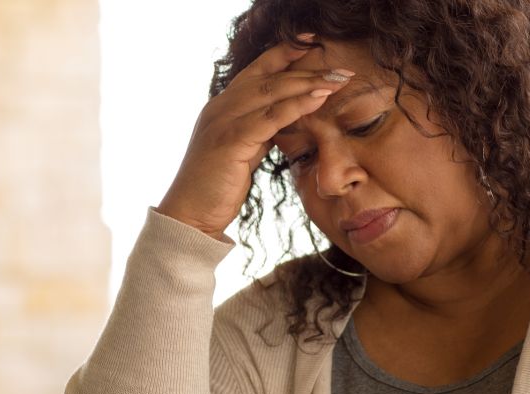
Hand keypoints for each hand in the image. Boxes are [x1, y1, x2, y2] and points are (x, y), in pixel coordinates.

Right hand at [156, 36, 353, 239]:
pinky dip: (296, 106)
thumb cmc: (215, 186)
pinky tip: (319, 100)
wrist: (189, 215)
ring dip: (308, 84)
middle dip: (307, 70)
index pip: (257, 69)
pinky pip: (269, 118)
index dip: (285, 52)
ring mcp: (223, 121)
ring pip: (271, 92)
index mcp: (222, 106)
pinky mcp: (230, 141)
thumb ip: (259, 131)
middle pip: (269, 77)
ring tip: (337, 81)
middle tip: (341, 70)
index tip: (313, 43)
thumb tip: (285, 120)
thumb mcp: (241, 151)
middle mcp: (220, 107)